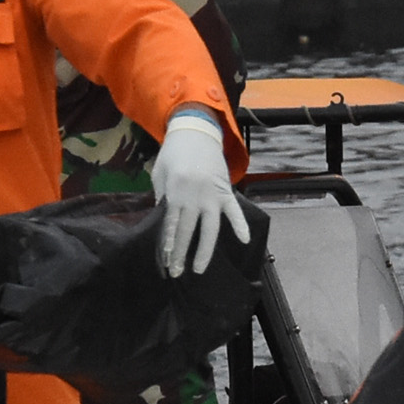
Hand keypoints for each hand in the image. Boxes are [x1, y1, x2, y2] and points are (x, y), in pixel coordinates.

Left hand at [151, 110, 250, 277]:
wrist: (196, 131)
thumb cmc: (173, 153)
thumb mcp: (159, 174)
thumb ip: (161, 198)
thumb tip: (162, 223)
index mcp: (175, 192)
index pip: (170, 225)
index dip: (168, 245)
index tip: (165, 263)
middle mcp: (194, 196)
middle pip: (187, 231)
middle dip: (181, 254)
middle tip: (177, 273)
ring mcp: (212, 195)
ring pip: (210, 228)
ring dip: (205, 250)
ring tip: (200, 268)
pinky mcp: (225, 191)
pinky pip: (234, 211)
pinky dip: (240, 225)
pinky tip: (244, 240)